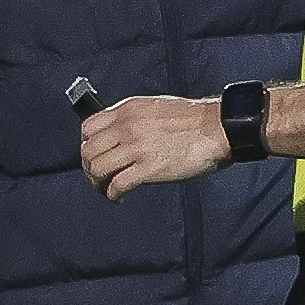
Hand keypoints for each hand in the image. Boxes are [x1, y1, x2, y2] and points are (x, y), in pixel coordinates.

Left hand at [79, 94, 231, 201]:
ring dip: (98, 184)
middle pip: (89, 152)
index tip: (93, 156)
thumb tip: (119, 134)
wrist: (217, 127)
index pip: (88, 128)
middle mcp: (127, 126)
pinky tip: (119, 197)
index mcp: (128, 110)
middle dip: (89, 169)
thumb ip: (133, 119)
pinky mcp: (149, 168)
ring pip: (98, 169)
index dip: (87, 145)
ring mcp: (137, 147)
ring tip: (107, 190)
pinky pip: (118, 185)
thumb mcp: (154, 107)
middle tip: (98, 178)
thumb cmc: (193, 119)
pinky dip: (113, 195)